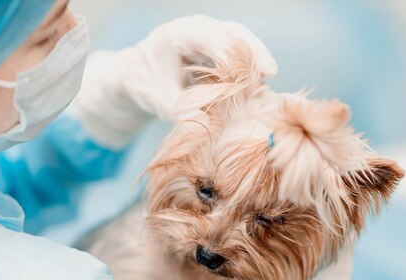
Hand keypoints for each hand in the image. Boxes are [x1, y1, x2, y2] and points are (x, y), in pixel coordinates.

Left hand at [70, 15, 277, 148]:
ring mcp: (209, 37)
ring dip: (254, 62)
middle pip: (232, 32)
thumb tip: (207, 123)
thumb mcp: (159, 102)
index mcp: (179, 34)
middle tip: (270, 72)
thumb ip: (182, 111)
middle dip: (253, 50)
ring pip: (239, 42)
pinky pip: (237, 56)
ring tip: (266, 84)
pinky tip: (257, 89)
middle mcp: (198, 29)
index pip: (211, 36)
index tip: (248, 67)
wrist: (135, 76)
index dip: (233, 52)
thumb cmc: (145, 85)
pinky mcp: (218, 50)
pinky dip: (248, 70)